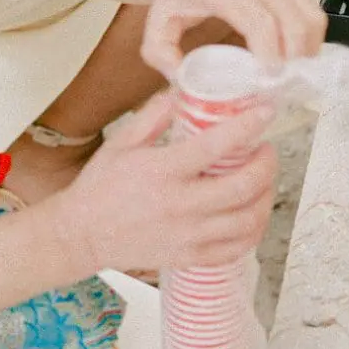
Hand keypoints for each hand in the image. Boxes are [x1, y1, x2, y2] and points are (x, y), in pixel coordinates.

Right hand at [51, 90, 277, 276]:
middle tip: (266, 150)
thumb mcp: (122, 142)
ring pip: (247, 220)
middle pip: (244, 187)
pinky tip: (252, 213)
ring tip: (264, 181)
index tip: (265, 113)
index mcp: (163, 171)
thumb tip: (183, 91)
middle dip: (266, 164)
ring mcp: (187, 236)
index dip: (248, 126)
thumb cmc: (100, 188)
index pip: (217, 145)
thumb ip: (155, 115)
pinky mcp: (189, 257)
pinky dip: (254, 230)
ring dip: (266, 197)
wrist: (81, 234)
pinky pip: (236, 249)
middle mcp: (180, 206)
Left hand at [139, 0, 323, 79]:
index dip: (270, 54)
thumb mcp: (160, 14)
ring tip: (290, 72)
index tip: (267, 79)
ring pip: (312, 18)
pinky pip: (314, 12)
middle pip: (295, 23)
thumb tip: (183, 82)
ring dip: (307, 50)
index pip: (260, 23)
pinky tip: (294, 54)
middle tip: (280, 85)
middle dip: (293, 60)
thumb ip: (160, 52)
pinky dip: (311, 38)